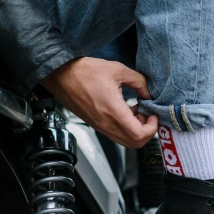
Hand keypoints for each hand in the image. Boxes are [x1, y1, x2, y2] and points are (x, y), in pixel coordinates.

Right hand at [42, 57, 158, 147]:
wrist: (60, 76)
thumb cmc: (84, 72)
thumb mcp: (118, 70)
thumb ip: (139, 82)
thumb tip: (148, 94)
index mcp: (113, 112)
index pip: (139, 135)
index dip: (152, 127)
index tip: (153, 114)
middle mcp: (106, 124)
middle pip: (135, 143)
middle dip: (146, 131)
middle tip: (147, 114)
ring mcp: (100, 127)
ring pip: (125, 141)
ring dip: (136, 130)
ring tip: (136, 111)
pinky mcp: (96, 125)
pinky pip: (116, 135)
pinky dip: (125, 128)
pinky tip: (125, 111)